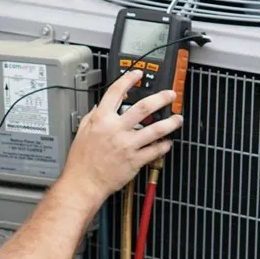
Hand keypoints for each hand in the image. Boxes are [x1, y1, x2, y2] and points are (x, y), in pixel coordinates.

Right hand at [61, 69, 182, 202]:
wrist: (84, 183)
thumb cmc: (81, 161)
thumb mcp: (81, 131)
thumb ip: (93, 117)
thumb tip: (100, 106)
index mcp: (101, 120)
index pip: (116, 92)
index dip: (128, 80)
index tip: (137, 75)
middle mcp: (116, 130)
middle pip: (144, 108)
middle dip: (161, 99)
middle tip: (170, 95)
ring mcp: (127, 145)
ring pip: (155, 129)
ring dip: (170, 123)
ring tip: (178, 118)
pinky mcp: (135, 160)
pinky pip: (155, 151)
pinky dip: (164, 146)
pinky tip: (168, 142)